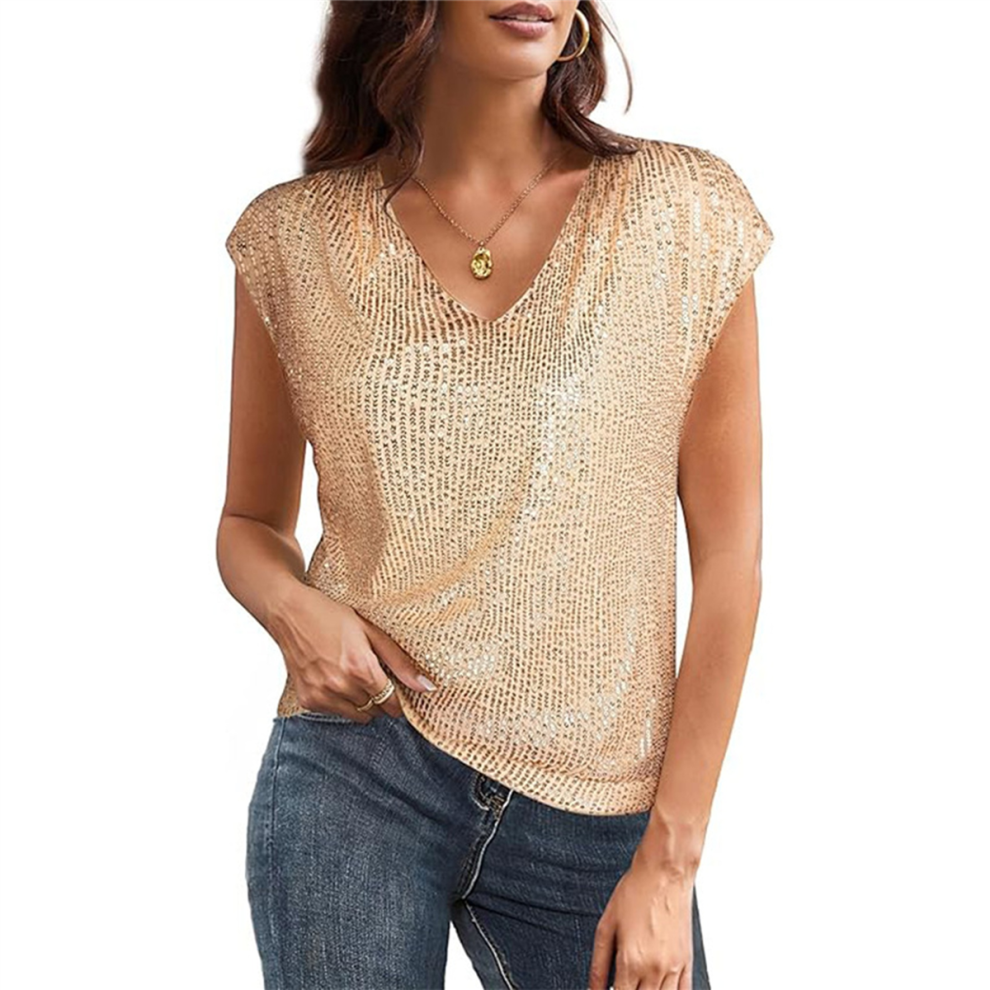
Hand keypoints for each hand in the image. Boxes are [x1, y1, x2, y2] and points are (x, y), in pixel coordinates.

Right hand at [266, 582, 434, 721]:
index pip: (391, 703)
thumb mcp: (371, 631)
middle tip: (373, 676)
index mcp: (361, 668)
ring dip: (361, 702)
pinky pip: (335, 712)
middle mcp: (341, 685)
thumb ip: (400, 662)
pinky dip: (340, 701)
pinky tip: (335, 678)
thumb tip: (425, 687)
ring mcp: (322, 694)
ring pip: (357, 715)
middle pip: (375, 709)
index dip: (398, 700)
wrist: (290, 613)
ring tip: (353, 676)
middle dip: (380, 697)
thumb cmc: (331, 616)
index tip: (398, 693)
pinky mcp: (308, 699)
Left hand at [587, 855, 696, 989]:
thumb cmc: (635, 892)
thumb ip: (598, 965)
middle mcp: (655, 970)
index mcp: (631, 962)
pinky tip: (659, 988)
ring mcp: (674, 968)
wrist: (665, 873)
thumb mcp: (606, 927)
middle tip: (622, 981)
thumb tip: (593, 988)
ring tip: (638, 983)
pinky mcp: (687, 961)